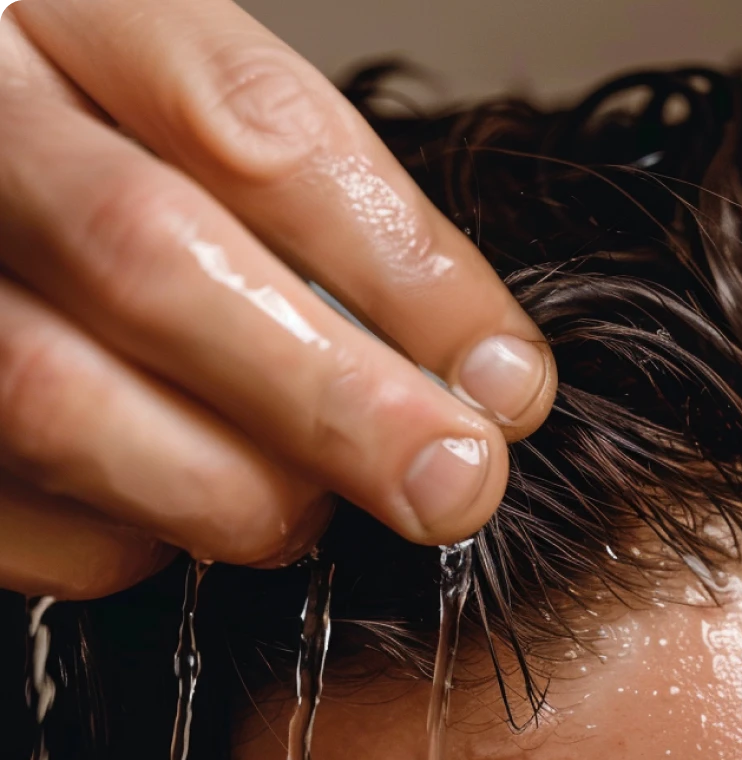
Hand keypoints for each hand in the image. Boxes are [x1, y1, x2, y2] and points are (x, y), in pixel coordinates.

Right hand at [0, 0, 555, 598]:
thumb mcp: (183, 108)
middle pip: (151, 257)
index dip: (407, 271)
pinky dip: (121, 539)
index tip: (506, 380)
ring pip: (55, 397)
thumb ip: (297, 208)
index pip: (261, 131)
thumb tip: (471, 372)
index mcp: (71, 14)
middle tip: (453, 483)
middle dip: (334, 400)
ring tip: (311, 509)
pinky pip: (6, 506)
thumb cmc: (96, 153)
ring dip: (230, 487)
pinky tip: (178, 520)